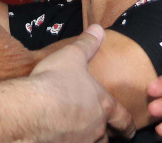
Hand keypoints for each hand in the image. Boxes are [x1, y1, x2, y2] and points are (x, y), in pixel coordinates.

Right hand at [30, 25, 135, 141]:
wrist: (32, 110)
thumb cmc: (55, 81)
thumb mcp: (72, 56)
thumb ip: (87, 44)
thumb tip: (99, 29)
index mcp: (103, 104)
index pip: (122, 118)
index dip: (127, 125)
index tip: (130, 131)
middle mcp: (96, 127)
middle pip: (106, 138)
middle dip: (105, 135)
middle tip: (104, 134)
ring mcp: (80, 142)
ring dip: (88, 141)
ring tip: (79, 137)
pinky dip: (67, 142)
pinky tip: (59, 139)